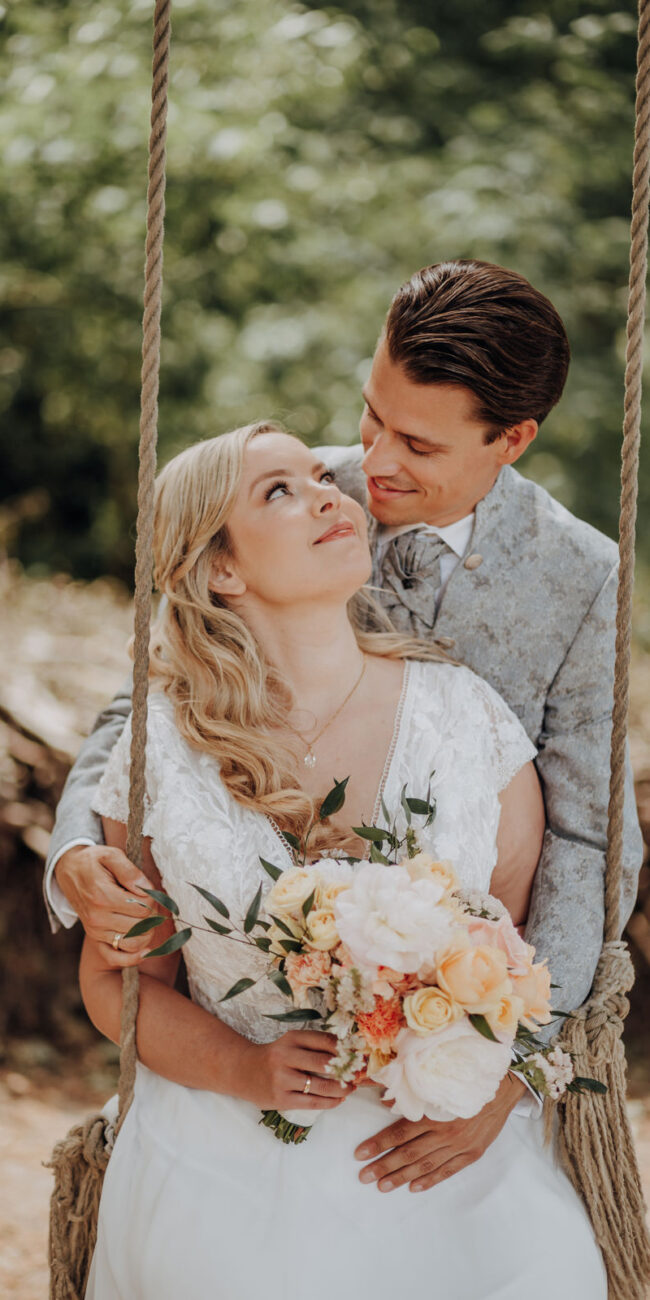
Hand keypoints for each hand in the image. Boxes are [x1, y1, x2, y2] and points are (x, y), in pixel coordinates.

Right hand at [55, 844, 155, 966]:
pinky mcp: (95, 938)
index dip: (153, 899)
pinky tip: (145, 949)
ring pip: (134, 943)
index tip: (147, 890)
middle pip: (141, 927)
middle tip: (148, 901)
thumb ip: (130, 871)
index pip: (143, 909)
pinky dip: (133, 956)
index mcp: (103, 897)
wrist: (69, 870)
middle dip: (152, 914)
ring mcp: (95, 930)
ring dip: (147, 932)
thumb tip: (146, 889)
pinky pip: (117, 957)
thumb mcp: (111, 855)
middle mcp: (98, 918)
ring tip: (145, 917)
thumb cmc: (93, 861)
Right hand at [231, 1030, 351, 1111]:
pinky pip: (312, 1102)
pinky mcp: (281, 1099)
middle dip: (347, 1070)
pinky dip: (330, 1102)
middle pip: (325, 1063)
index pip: (325, 1041)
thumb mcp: (291, 1042)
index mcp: (292, 1038)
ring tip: (351, 1088)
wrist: (243, 1071)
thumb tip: (348, 1051)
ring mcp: (282, 1079)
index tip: (359, 1054)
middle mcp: (286, 1056)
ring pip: (321, 1086)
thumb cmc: (275, 1056)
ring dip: (342, 1089)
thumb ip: (315, 1044)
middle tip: (360, 1073)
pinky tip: (339, 1100)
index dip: (346, 1049)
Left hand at [354, 1073, 526, 1192]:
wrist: (503, 1086)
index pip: (400, 1132)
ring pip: (425, 1165)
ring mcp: (459, 1145)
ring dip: (402, 1177)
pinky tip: (414, 1187)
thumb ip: (412, 1095)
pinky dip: (430, 1180)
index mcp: (434, 1112)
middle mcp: (445, 1131)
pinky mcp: (472, 1153)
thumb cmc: (466, 1080)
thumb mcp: (439, 1081)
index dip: (378, 1143)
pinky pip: (447, 1171)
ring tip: (382, 1186)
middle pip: (408, 1152)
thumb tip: (385, 1103)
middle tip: (364, 1176)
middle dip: (384, 1165)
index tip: (359, 1154)